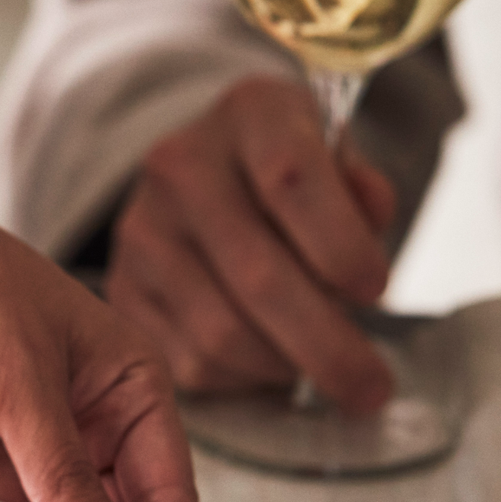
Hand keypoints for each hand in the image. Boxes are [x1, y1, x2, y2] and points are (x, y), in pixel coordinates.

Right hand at [114, 75, 399, 411]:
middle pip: (258, 275)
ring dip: (286, 365)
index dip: (340, 245)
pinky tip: (271, 360)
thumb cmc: (293, 177)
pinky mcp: (124, 292)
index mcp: (250, 114)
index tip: (377, 290)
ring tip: (320, 365)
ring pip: (223, 333)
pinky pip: (192, 362)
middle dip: (327, 345)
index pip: (290, 179)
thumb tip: (370, 218)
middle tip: (373, 387)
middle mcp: (180, 165)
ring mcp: (142, 231)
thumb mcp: (340, 160)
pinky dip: (245, 378)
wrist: (208, 181)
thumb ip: (365, 192)